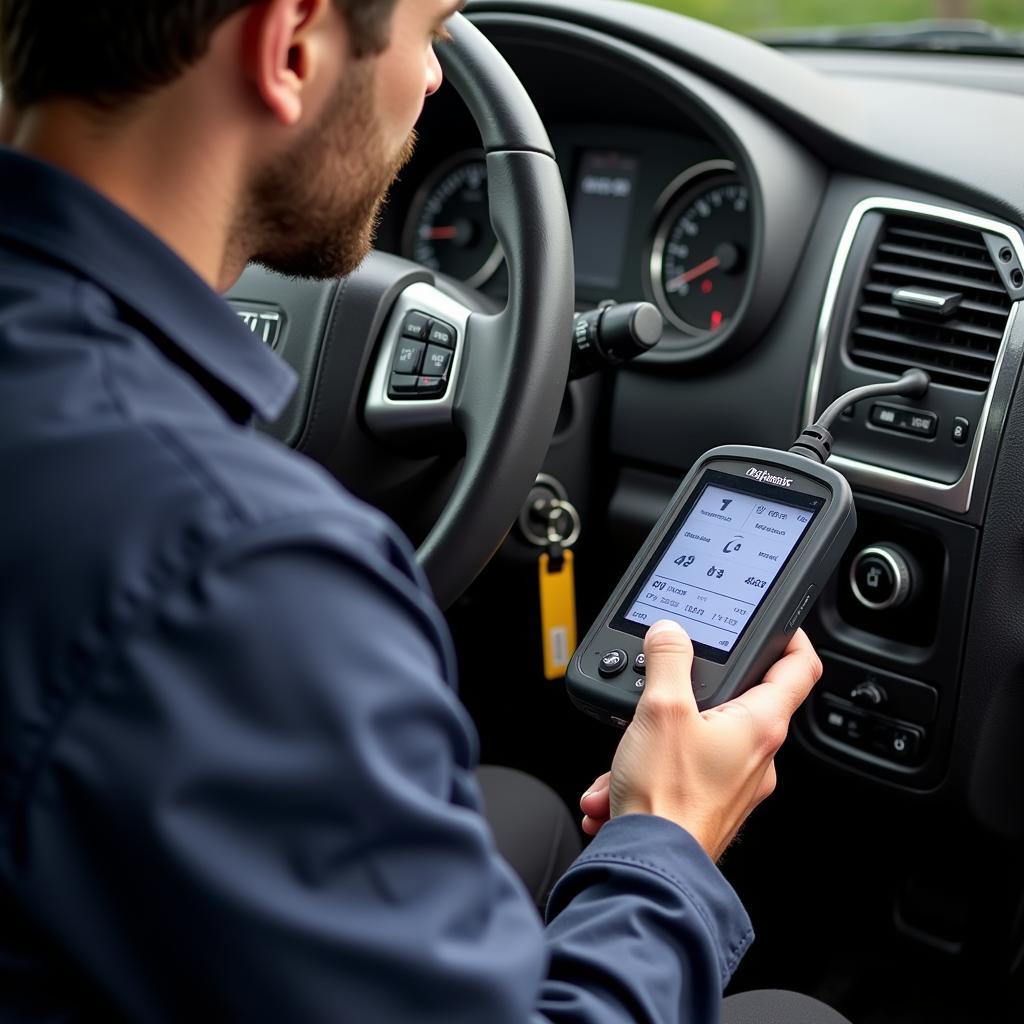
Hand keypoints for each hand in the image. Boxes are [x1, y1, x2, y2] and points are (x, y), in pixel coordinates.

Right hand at [579, 622, 821, 859]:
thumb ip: (667, 661)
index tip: (775, 622)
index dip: (790, 636)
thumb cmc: (668, 798)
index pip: (800, 666)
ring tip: (624, 757)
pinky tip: (617, 785)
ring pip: (695, 739)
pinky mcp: (709, 805)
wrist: (651, 868)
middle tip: (657, 693)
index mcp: (760, 724)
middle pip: (734, 701)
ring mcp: (734, 784)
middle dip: (682, 697)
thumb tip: (670, 634)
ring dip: (651, 743)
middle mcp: (757, 755)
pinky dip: (646, 771)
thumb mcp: (661, 709)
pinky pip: (679, 772)